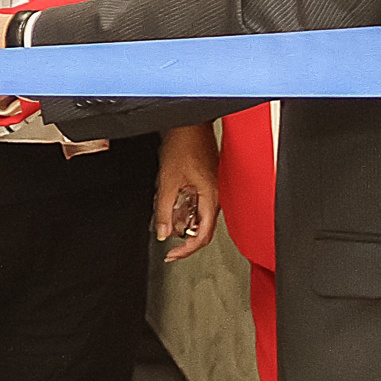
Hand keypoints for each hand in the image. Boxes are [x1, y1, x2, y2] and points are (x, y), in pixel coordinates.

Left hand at [155, 123, 219, 259]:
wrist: (189, 124)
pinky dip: (186, 210)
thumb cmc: (184, 144)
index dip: (188, 250)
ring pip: (200, 217)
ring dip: (184, 223)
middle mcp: (216, 196)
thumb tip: (163, 233)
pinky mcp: (208, 183)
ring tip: (165, 219)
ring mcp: (213, 189)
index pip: (204, 236)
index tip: (173, 255)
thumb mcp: (167, 181)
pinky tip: (172, 206)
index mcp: (211, 197)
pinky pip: (199, 205)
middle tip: (168, 245)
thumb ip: (164, 209)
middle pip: (204, 230)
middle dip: (185, 240)